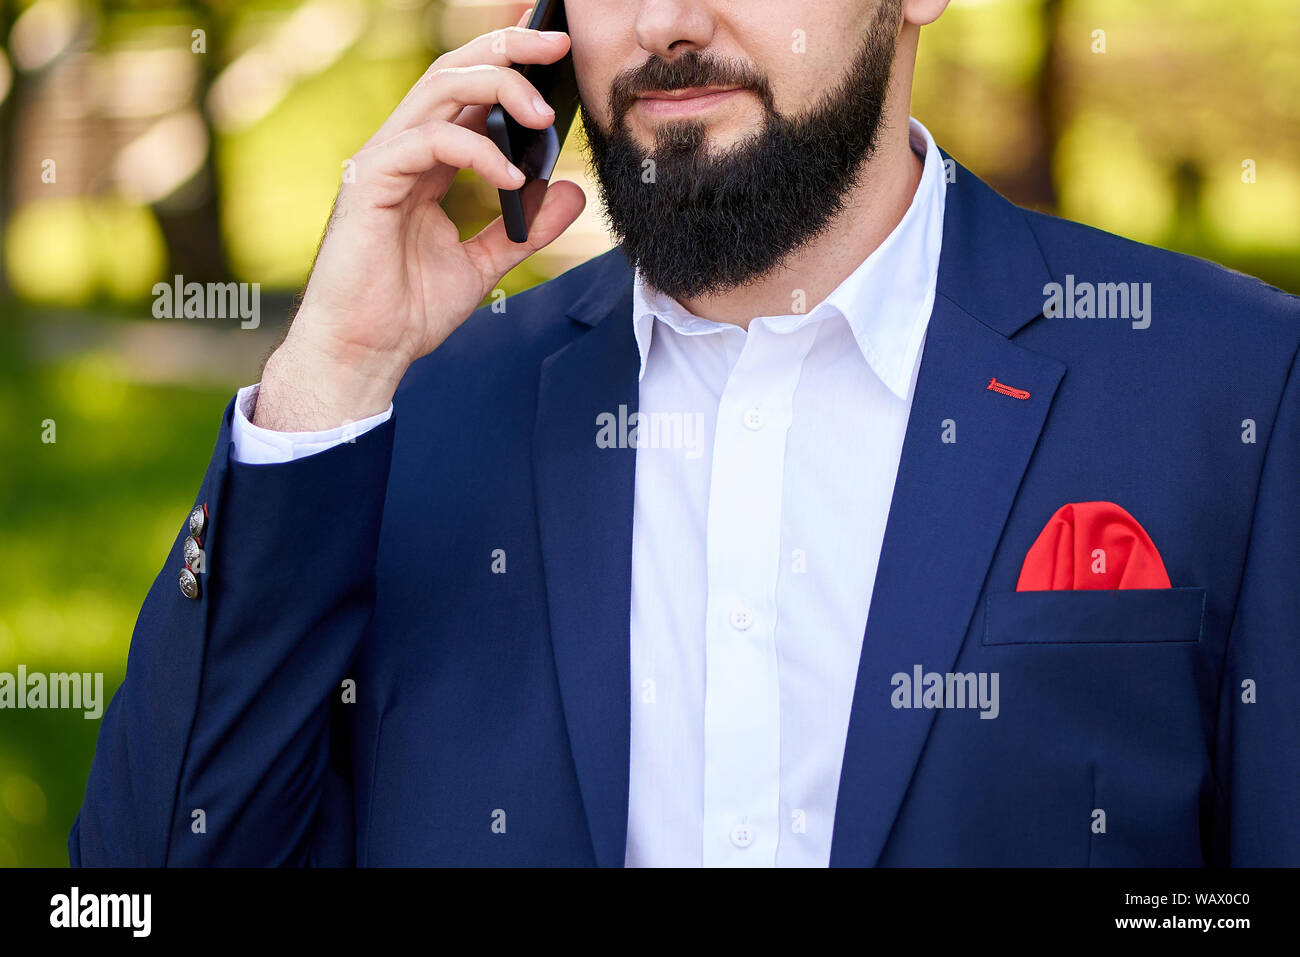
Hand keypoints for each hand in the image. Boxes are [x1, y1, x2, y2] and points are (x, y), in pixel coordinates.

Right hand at [254, 4, 585, 430]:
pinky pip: (428, 141)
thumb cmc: (407, 312)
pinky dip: (475, 150)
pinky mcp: (370, 182)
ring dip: (498, 88)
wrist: (365, 354)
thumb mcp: (485, 264)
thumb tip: (569, 191)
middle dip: (508, 48)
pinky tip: (507, 177)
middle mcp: (403, 149)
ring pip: (441, 88)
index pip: (470, 90)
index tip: (559, 52)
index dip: (510, 60)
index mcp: (427, 161)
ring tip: (542, 117)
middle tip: (557, 47)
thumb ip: (526, 226)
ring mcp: (383, 161)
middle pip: (455, 69)